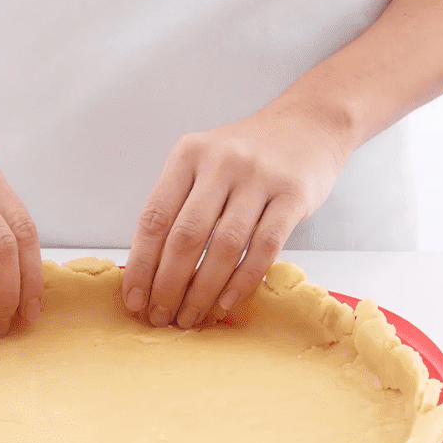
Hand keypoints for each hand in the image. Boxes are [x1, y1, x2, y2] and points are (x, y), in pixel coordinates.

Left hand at [121, 102, 350, 328]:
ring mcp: (259, 178)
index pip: (155, 217)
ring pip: (224, 246)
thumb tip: (148, 270)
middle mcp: (221, 162)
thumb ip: (178, 204)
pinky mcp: (292, 195)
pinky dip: (242, 281)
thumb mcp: (203, 163)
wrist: (308, 124)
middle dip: (168, 285)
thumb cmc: (247, 154)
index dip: (141, 263)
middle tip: (161, 317)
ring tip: (190, 317)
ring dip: (203, 290)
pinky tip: (226, 302)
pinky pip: (264, 248)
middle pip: (186, 236)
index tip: (134, 298)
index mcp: (188, 155)